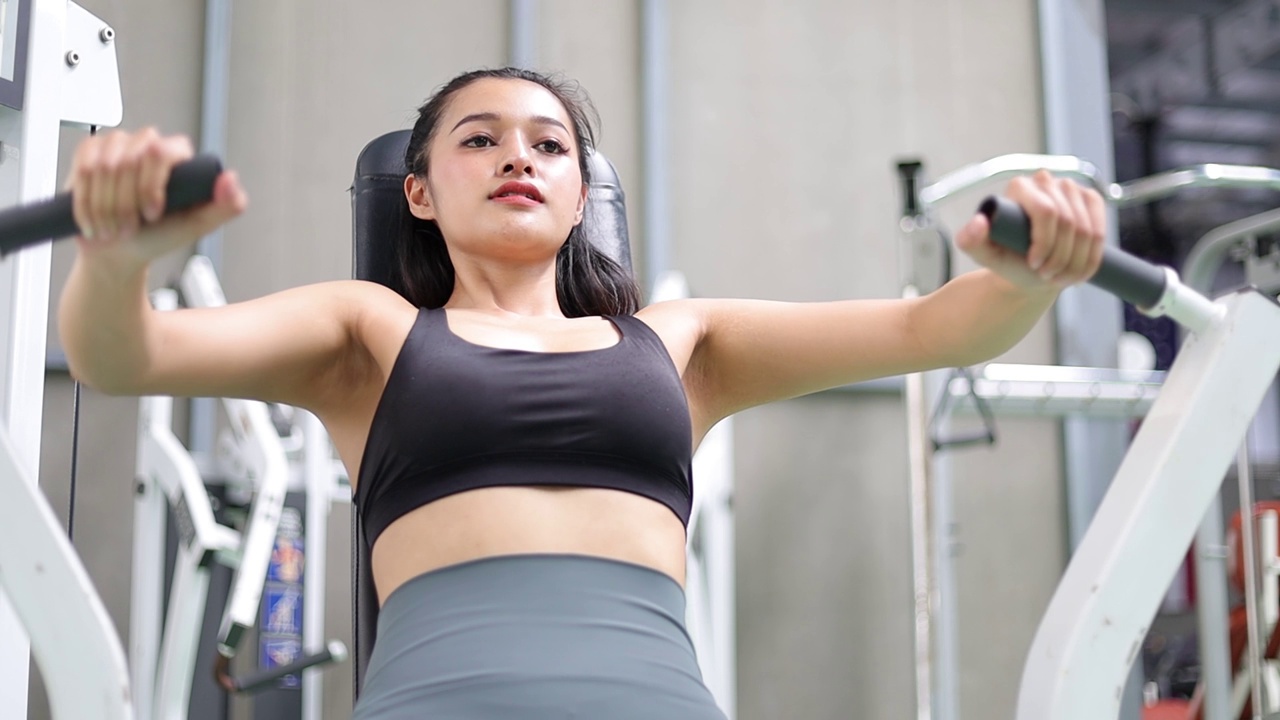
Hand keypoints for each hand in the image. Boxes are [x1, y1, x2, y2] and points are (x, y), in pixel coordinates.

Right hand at [67, 128, 246, 266]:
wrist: (119, 251)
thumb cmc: (159, 236)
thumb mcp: (197, 226)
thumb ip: (225, 206)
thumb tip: (231, 179)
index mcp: (178, 155)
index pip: (158, 152)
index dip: (149, 186)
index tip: (152, 214)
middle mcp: (148, 143)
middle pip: (127, 161)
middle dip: (125, 203)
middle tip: (131, 226)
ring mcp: (117, 145)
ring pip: (101, 168)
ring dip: (105, 207)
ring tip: (115, 225)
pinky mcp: (89, 153)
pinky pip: (81, 171)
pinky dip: (86, 202)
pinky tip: (94, 217)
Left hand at [953, 170, 1104, 290]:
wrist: (1030, 269)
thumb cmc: (1007, 258)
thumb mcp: (985, 254)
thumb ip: (970, 240)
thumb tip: (979, 222)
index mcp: (1019, 188)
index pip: (1046, 211)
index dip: (1045, 243)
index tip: (1034, 264)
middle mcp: (1046, 181)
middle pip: (1068, 222)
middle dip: (1060, 256)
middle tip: (1046, 275)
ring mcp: (1071, 189)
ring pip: (1087, 231)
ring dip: (1076, 261)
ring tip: (1059, 276)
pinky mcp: (1091, 201)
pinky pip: (1100, 232)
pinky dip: (1091, 258)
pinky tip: (1077, 269)